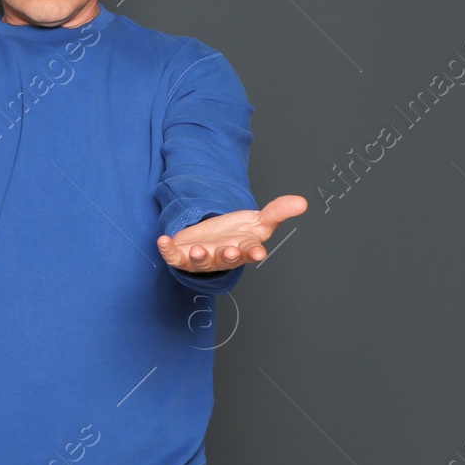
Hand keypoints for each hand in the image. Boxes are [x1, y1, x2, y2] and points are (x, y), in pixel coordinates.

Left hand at [157, 195, 306, 271]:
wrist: (212, 239)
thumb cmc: (237, 233)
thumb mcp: (260, 220)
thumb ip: (279, 211)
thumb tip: (302, 202)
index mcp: (243, 248)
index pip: (251, 252)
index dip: (254, 253)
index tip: (259, 253)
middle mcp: (223, 256)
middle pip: (226, 259)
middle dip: (228, 256)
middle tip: (229, 251)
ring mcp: (203, 258)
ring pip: (201, 262)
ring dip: (200, 257)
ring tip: (198, 249)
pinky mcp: (183, 256)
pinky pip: (174, 257)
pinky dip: (168, 251)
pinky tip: (163, 241)